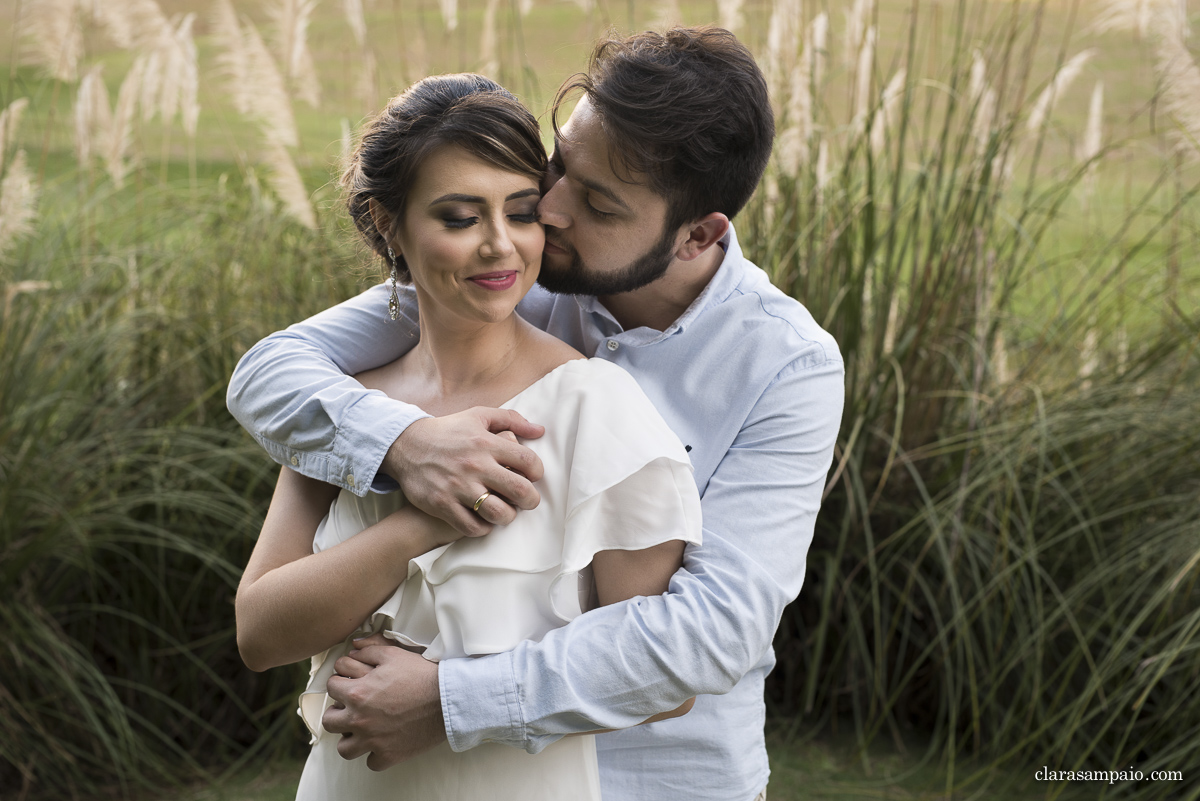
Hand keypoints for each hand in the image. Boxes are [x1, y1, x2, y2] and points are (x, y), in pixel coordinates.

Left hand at [322, 644, 444, 770]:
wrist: (448, 698)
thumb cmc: (421, 674)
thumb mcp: (393, 654)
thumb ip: (368, 650)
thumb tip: (352, 650)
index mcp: (357, 693)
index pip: (331, 687)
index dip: (341, 682)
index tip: (350, 684)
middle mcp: (359, 720)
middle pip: (329, 721)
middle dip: (337, 712)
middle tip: (350, 708)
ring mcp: (373, 741)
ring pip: (344, 749)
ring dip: (350, 738)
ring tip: (361, 729)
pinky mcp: (389, 756)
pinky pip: (371, 763)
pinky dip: (374, 754)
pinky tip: (382, 742)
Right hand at [382, 407, 544, 536]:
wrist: (406, 446)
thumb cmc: (447, 431)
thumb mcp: (478, 416)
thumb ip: (510, 420)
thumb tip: (540, 431)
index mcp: (486, 443)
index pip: (527, 461)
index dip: (537, 472)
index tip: (532, 477)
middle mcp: (474, 465)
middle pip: (519, 491)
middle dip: (531, 500)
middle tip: (528, 500)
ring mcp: (458, 487)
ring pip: (499, 513)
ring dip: (508, 516)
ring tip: (505, 511)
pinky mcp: (443, 504)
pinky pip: (473, 527)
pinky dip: (484, 528)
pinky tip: (484, 520)